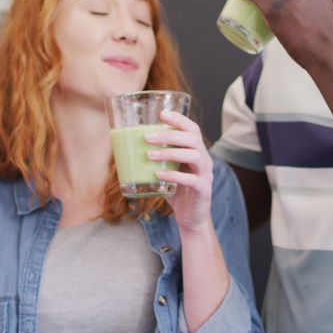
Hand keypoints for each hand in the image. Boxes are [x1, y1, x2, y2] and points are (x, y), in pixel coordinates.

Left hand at [147, 110, 214, 233]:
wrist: (191, 217)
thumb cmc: (177, 191)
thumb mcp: (168, 171)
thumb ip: (158, 159)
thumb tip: (127, 148)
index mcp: (197, 151)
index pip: (193, 129)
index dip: (179, 120)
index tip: (162, 114)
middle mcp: (204, 160)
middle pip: (193, 139)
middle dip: (169, 136)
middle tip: (147, 137)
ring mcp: (205, 175)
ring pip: (194, 156)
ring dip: (170, 153)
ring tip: (150, 155)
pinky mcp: (203, 190)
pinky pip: (191, 180)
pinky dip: (174, 176)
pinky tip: (159, 175)